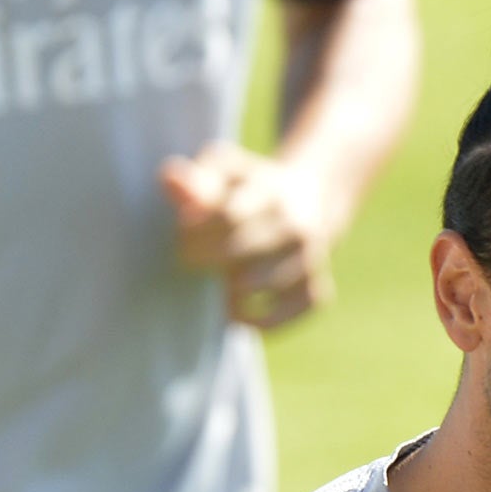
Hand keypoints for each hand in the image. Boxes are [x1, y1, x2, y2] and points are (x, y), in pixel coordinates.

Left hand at [160, 141, 335, 329]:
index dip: (196, 233)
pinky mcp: (319, 289)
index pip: (228, 217)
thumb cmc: (247, 188)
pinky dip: (264, 320)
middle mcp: (297, 225)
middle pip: (242, 252)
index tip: (181, 237)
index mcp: (270, 190)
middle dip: (208, 259)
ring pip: (265, 285)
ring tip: (220, 284)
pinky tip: (240, 314)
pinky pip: (292, 313)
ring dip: (233, 292)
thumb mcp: (223, 171)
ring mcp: (312, 259)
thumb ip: (195, 180)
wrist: (310, 199)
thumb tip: (171, 181)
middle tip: (191, 260)